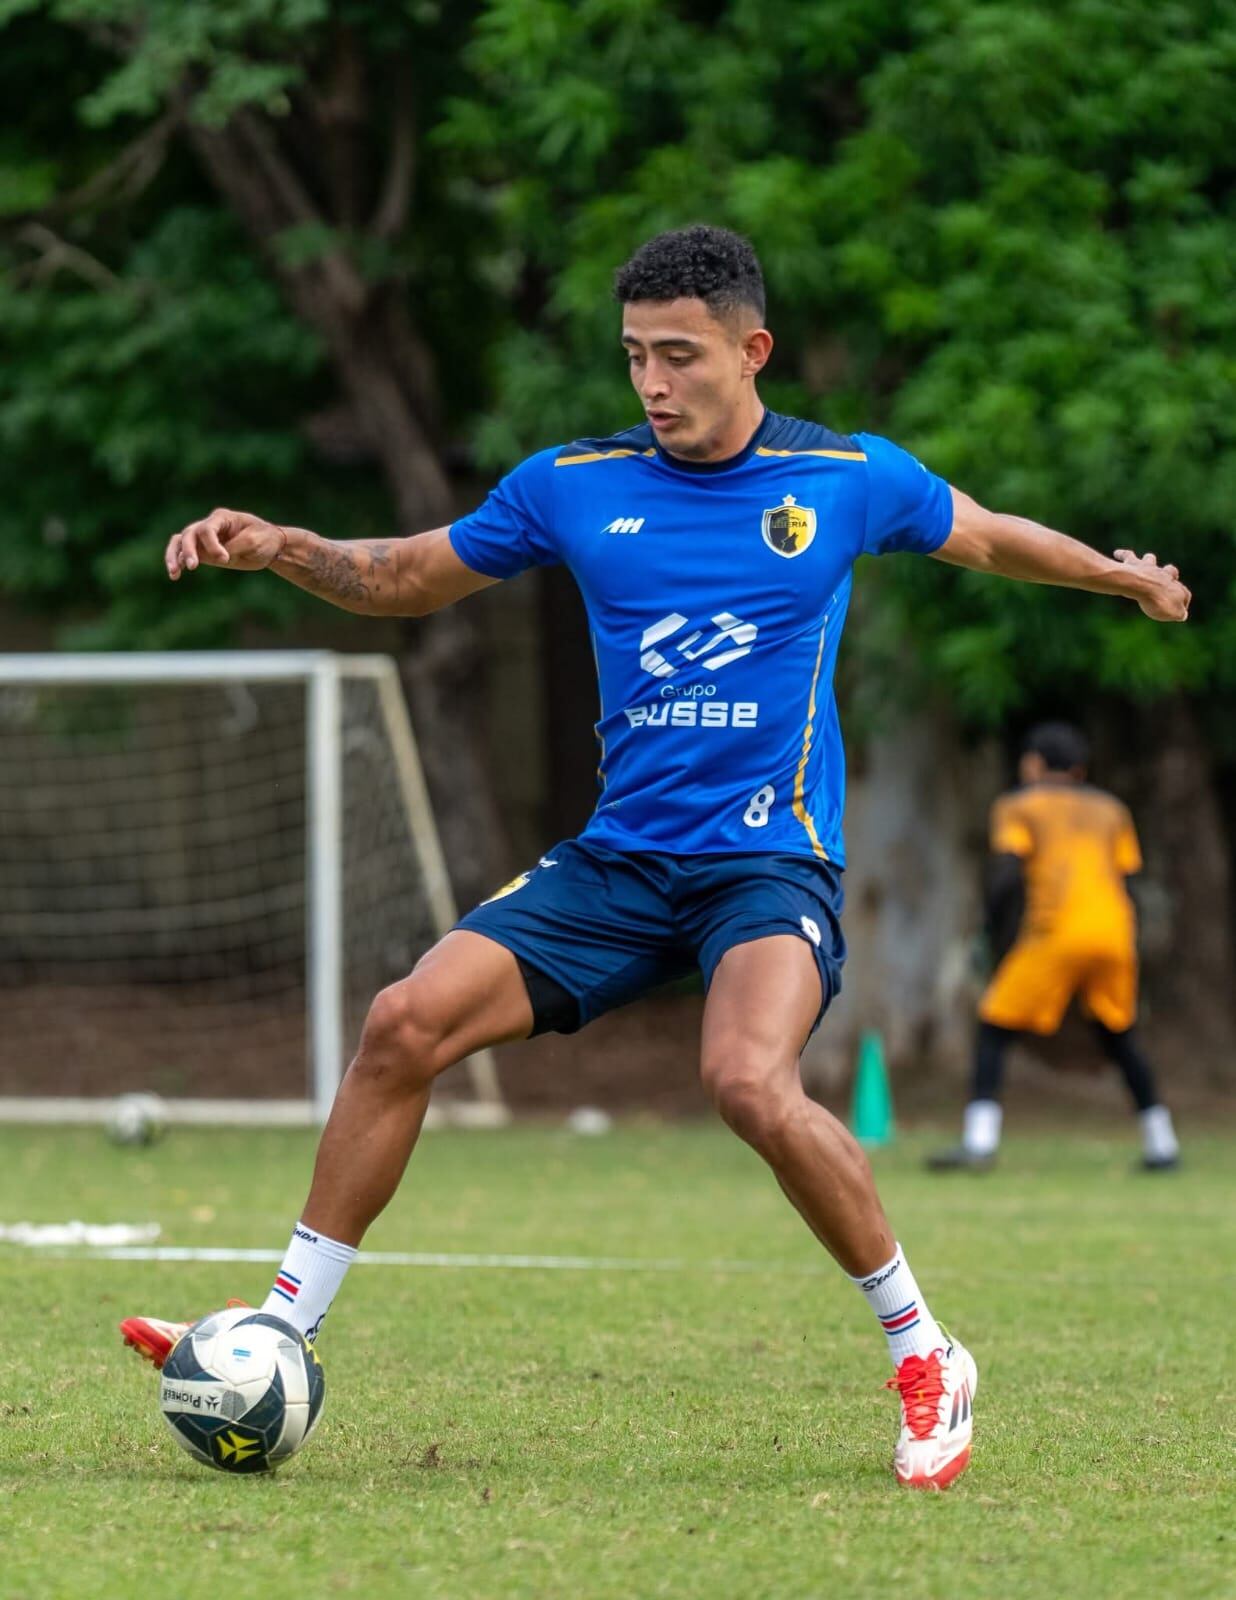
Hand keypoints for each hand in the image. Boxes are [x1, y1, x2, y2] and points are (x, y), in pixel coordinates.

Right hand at [165, 508, 287, 579]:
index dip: (212, 545)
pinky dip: (177, 562)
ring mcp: (204, 538)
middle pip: (190, 534)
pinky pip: (183, 553)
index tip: (225, 559)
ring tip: (174, 573)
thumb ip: (234, 546)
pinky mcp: (203, 551)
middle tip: (193, 567)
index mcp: (223, 518)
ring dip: (174, 556)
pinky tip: (175, 575)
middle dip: (189, 550)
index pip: (207, 529)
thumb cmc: (264, 539)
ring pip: (180, 541)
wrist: (270, 546)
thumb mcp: (254, 541)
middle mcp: (209, 525)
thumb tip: (214, 557)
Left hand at [1113, 549, 1190, 621]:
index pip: (1185, 594)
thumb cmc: (1158, 601)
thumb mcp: (1174, 613)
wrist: (1140, 585)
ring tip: (1147, 559)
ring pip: (1151, 560)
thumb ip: (1180, 613)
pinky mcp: (1133, 563)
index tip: (1180, 608)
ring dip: (1149, 560)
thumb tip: (1183, 615)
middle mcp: (1163, 574)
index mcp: (1175, 587)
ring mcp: (1148, 567)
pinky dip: (1123, 554)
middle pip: (1171, 571)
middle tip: (1169, 576)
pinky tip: (1117, 553)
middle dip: (1170, 574)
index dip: (1183, 601)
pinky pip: (1128, 556)